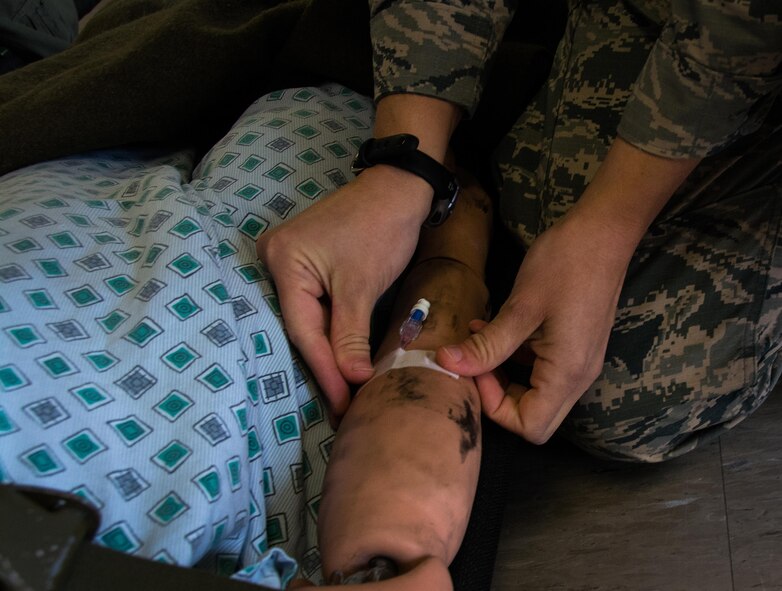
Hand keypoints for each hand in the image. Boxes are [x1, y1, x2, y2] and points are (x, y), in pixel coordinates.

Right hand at [256, 166, 430, 418]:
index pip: (304, 330)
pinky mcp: (307, 265)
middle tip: (343, 406)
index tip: (344, 405)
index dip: (326, 371)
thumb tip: (351, 381)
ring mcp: (289, 262)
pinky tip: (342, 359)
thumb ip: (351, 335)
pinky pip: (315, 307)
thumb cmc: (382, 228)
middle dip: (325, 366)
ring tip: (344, 392)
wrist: (398, 189)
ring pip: (309, 320)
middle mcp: (276, 261)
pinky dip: (331, 332)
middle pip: (302, 326)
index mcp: (283, 261)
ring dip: (329, 352)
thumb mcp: (364, 285)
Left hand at [436, 212, 628, 443]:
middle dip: (498, 397)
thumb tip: (446, 363)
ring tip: (477, 340)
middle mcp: (578, 377)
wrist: (603, 232)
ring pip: (536, 393)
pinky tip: (491, 328)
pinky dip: (514, 357)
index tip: (476, 368)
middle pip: (535, 417)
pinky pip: (541, 368)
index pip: (530, 426)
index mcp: (567, 373)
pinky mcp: (574, 346)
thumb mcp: (520, 307)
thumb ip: (486, 344)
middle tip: (475, 362)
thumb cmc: (565, 265)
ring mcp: (579, 362)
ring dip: (503, 374)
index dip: (495, 406)